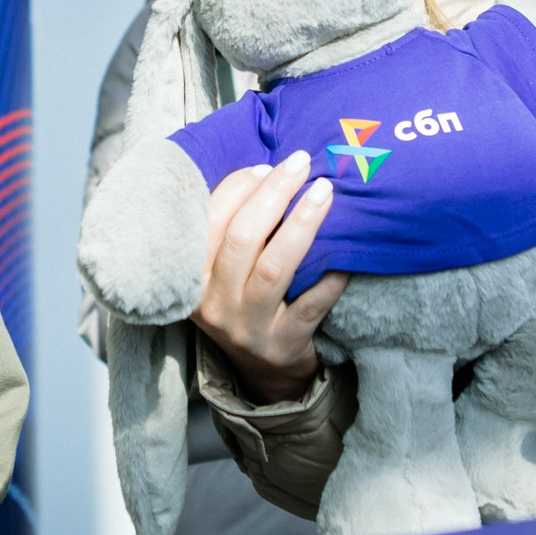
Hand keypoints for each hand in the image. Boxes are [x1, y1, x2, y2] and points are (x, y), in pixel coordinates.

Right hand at [187, 153, 349, 403]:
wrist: (264, 371)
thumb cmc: (245, 303)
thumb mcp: (222, 273)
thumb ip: (230, 230)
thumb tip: (266, 169)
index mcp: (191, 279)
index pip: (208, 222)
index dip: (237, 188)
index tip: (266, 166)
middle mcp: (214, 305)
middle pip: (241, 239)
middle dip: (273, 193)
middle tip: (301, 163)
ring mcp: (248, 328)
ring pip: (274, 269)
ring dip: (301, 224)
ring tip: (323, 192)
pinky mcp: (283, 345)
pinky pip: (310, 305)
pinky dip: (329, 276)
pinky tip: (344, 251)